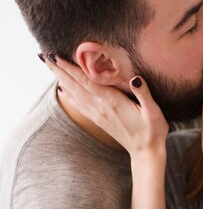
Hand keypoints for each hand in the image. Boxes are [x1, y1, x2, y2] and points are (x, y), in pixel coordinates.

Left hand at [42, 56, 168, 155]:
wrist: (146, 152)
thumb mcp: (153, 111)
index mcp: (112, 102)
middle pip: (75, 86)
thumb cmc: (153, 130)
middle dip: (59, 70)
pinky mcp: (98, 120)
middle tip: (43, 56)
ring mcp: (98, 115)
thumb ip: (144, 93)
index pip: (87, 81)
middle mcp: (101, 108)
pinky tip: (62, 89)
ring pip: (74, 94)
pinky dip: (68, 95)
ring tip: (49, 67)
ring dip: (60, 79)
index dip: (71, 68)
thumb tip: (135, 77)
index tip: (56, 56)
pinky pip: (79, 105)